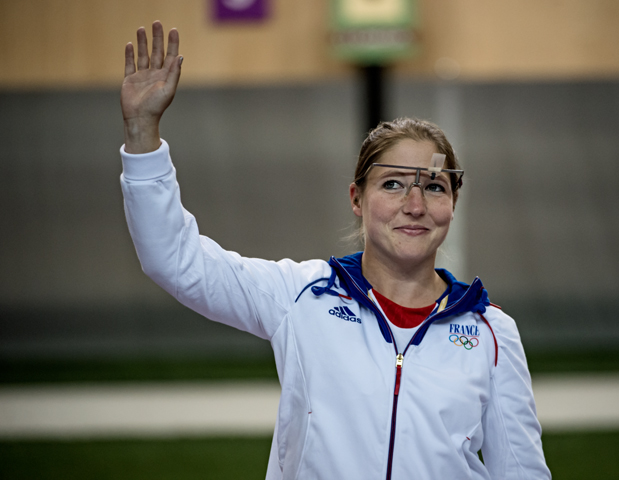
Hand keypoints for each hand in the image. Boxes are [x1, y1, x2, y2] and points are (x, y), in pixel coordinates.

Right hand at [121, 21, 181, 152]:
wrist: (140, 118)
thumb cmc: (156, 106)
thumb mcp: (168, 89)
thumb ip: (174, 73)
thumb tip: (180, 56)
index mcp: (166, 76)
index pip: (170, 56)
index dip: (172, 43)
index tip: (173, 30)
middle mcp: (155, 75)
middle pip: (157, 52)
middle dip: (157, 38)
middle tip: (157, 23)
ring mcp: (142, 77)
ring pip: (143, 55)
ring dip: (143, 42)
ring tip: (141, 29)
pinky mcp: (130, 80)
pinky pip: (130, 64)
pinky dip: (130, 54)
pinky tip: (130, 44)